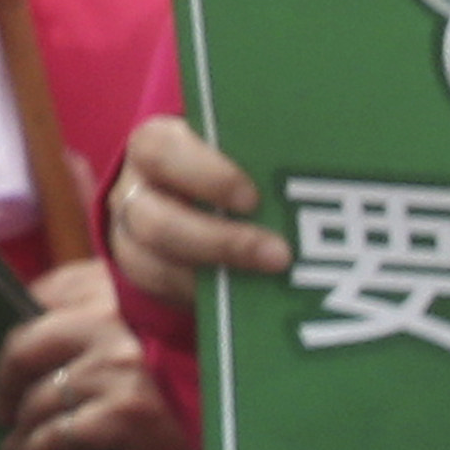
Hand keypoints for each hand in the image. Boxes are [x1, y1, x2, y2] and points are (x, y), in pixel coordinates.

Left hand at [0, 253, 198, 449]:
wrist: (248, 403)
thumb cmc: (196, 359)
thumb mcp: (152, 312)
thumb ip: (100, 308)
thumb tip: (36, 325)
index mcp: (110, 286)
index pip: (39, 297)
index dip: (17, 330)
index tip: (11, 358)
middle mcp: (107, 319)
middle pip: (23, 347)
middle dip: (4, 381)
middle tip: (0, 405)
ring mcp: (114, 364)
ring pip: (38, 397)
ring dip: (19, 424)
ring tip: (15, 439)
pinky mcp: (123, 409)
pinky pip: (56, 433)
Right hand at [102, 116, 283, 310]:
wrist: (197, 192)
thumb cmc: (231, 163)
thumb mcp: (240, 148)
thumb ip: (263, 154)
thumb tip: (319, 168)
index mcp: (154, 146)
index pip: (159, 151)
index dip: (205, 177)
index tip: (253, 199)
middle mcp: (134, 192)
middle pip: (153, 221)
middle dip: (219, 242)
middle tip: (279, 254)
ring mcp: (129, 237)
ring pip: (149, 266)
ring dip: (212, 279)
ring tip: (268, 285)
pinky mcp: (143, 275)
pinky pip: (163, 297)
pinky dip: (205, 302)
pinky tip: (248, 303)